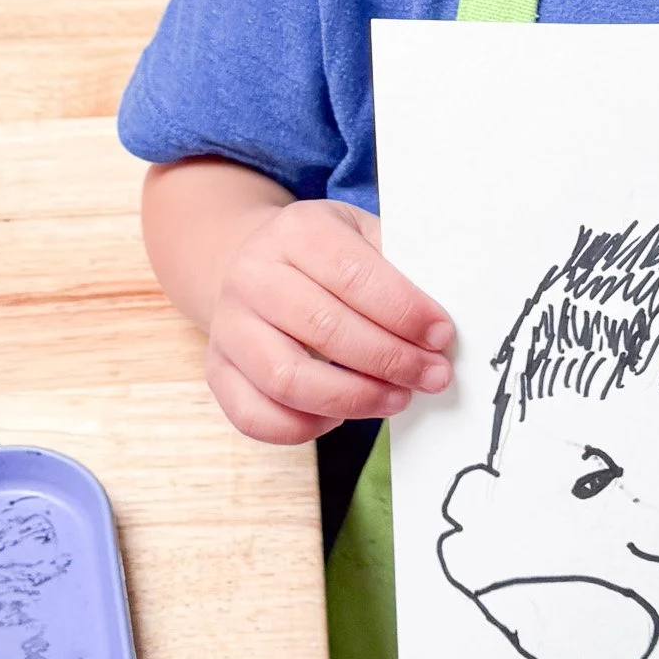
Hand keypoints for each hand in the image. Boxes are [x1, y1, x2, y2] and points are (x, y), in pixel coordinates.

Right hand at [205, 199, 454, 445]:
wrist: (254, 262)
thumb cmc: (325, 255)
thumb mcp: (362, 235)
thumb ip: (400, 268)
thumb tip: (440, 325)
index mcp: (296, 231)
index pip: (353, 275)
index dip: (403, 311)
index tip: (441, 336)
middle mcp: (252, 276)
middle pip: (324, 329)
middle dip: (390, 360)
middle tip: (432, 376)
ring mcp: (229, 326)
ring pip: (287, 379)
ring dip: (354, 398)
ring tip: (398, 398)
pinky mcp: (217, 371)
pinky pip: (255, 416)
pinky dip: (305, 426)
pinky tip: (343, 416)